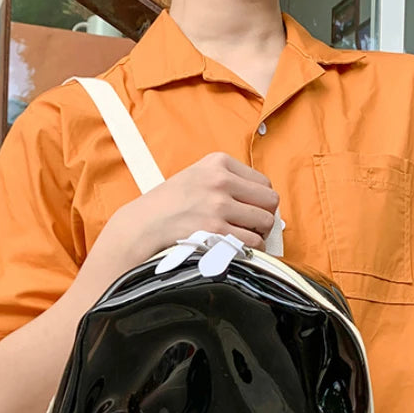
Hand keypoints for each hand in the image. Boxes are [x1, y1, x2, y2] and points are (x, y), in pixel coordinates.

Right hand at [104, 152, 278, 270]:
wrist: (143, 224)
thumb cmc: (170, 204)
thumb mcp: (197, 177)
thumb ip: (228, 183)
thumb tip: (265, 205)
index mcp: (218, 163)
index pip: (263, 182)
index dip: (261, 201)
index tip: (251, 212)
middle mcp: (220, 181)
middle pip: (269, 201)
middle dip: (265, 217)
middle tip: (253, 228)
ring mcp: (218, 206)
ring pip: (264, 222)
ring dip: (259, 235)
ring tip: (245, 239)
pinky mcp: (215, 230)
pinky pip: (252, 242)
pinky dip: (250, 249)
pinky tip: (239, 250)